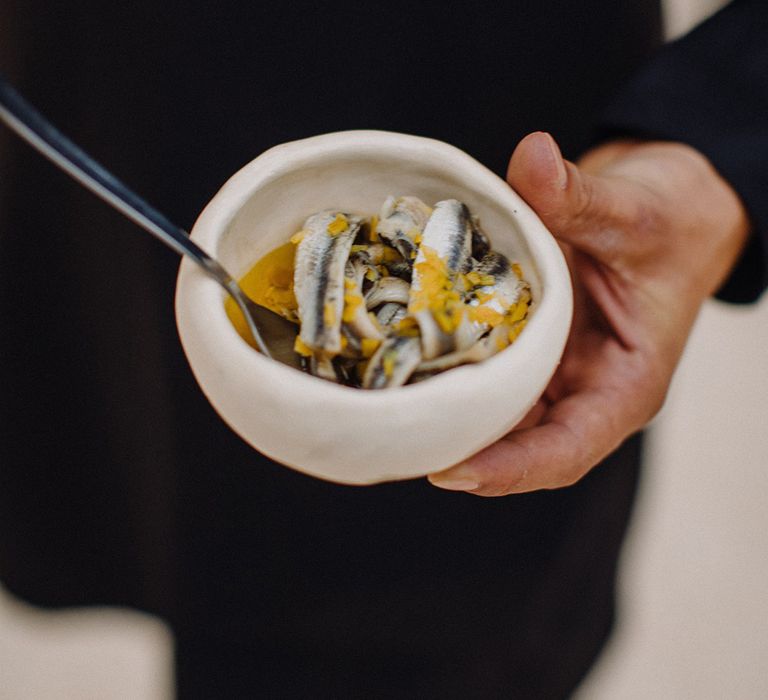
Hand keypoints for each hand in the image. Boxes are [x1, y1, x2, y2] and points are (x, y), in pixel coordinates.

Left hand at [428, 131, 749, 495]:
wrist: (664, 207)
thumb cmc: (669, 221)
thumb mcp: (636, 211)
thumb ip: (582, 197)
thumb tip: (532, 155)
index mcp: (623, 386)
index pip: (566, 451)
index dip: (508, 469)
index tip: (448, 471)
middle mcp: (581, 390)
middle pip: (516, 444)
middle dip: (459, 446)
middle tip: (394, 436)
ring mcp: (550, 371)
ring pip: (493, 412)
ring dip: (445, 410)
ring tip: (385, 406)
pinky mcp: (525, 344)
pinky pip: (482, 366)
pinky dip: (446, 365)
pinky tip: (400, 355)